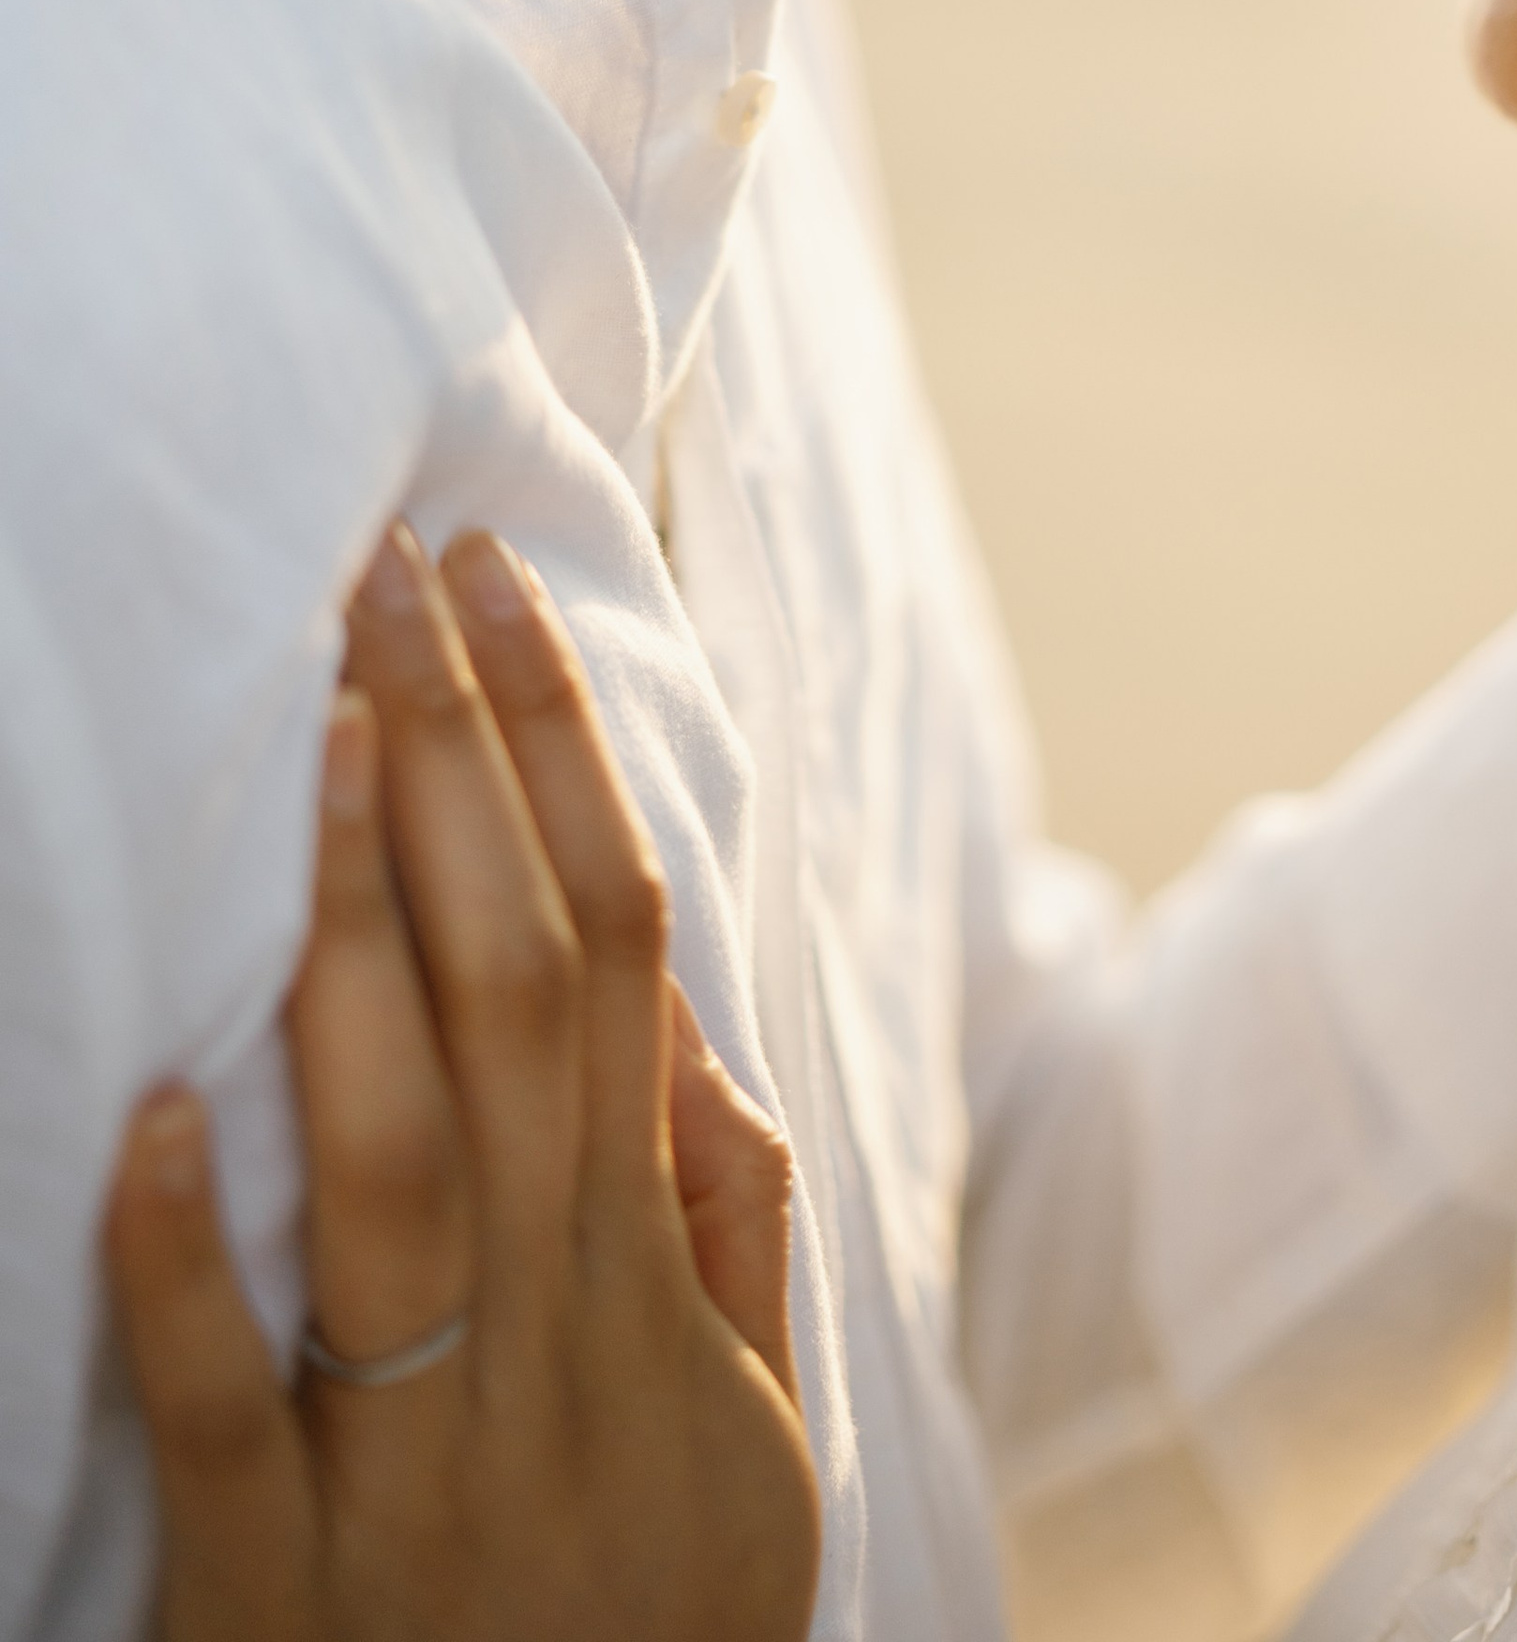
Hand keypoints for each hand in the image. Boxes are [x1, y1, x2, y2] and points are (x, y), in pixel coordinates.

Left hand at [103, 526, 821, 1641]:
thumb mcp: (759, 1454)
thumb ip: (733, 1241)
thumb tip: (692, 1043)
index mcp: (644, 1290)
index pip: (618, 966)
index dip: (565, 768)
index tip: (500, 597)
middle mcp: (544, 1345)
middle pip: (513, 1009)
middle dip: (460, 776)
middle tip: (392, 577)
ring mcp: (416, 1472)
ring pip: (394, 1167)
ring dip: (358, 942)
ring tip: (321, 736)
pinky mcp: (280, 1606)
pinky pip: (232, 1423)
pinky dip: (191, 1273)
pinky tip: (157, 1116)